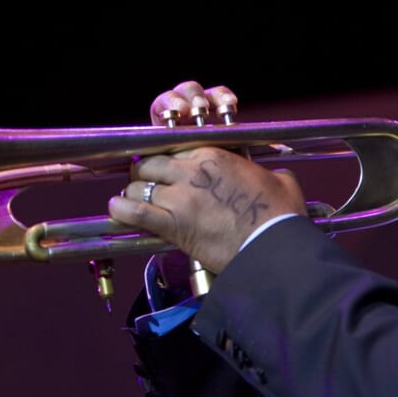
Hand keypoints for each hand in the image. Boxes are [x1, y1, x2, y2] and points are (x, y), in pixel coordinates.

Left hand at [109, 82, 307, 273]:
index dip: (165, 159)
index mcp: (214, 156)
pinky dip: (122, 210)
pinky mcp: (174, 225)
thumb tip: (275, 177)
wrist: (274, 248)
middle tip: (145, 182)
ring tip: (131, 199)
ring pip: (138, 185)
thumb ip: (269, 174)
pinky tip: (117, 209)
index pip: (174, 149)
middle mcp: (192, 172)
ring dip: (133, 192)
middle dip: (144, 172)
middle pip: (150, 163)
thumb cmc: (280, 217)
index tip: (164, 168)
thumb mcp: (280, 182)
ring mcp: (180, 198)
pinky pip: (136, 212)